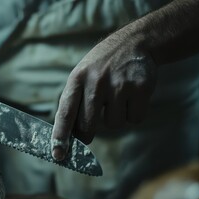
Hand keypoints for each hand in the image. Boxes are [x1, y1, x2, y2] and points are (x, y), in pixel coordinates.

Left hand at [51, 34, 156, 160]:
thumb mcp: (82, 76)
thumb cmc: (101, 68)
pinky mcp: (140, 88)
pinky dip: (134, 113)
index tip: (58, 155)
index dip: (61, 136)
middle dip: (88, 132)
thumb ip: (73, 103)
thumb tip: (66, 138)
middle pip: (88, 125)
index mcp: (77, 79)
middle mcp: (96, 82)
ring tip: (117, 96)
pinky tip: (132, 96)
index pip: (65, 113)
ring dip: (115, 117)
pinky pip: (134, 119)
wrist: (134, 43)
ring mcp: (119, 85)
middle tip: (92, 126)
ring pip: (114, 124)